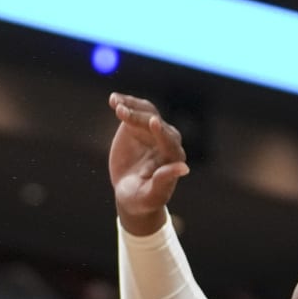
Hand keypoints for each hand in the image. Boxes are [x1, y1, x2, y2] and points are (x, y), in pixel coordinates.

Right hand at [108, 93, 188, 235]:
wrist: (130, 193)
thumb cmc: (142, 198)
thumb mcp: (151, 195)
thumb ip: (164, 181)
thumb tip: (184, 168)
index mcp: (173, 157)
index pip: (169, 141)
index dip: (161, 132)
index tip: (153, 122)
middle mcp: (166, 140)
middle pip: (155, 123)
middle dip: (139, 117)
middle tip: (122, 112)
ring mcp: (152, 130)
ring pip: (145, 112)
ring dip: (131, 106)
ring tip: (116, 103)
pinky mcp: (138, 125)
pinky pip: (133, 110)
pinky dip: (124, 104)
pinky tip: (113, 99)